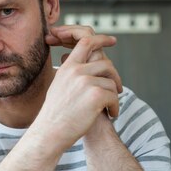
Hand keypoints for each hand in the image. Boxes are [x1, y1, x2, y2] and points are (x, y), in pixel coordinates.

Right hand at [33, 25, 121, 147]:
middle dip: (115, 75)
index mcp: (67, 67)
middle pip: (106, 63)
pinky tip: (110, 114)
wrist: (51, 133)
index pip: (86, 40)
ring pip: (111, 82)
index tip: (111, 40)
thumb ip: (70, 71)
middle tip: (119, 87)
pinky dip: (115, 107)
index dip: (101, 38)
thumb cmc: (56, 114)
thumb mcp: (58, 86)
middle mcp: (76, 71)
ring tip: (108, 107)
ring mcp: (86, 82)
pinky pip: (114, 96)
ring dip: (113, 96)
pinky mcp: (96, 95)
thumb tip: (76, 60)